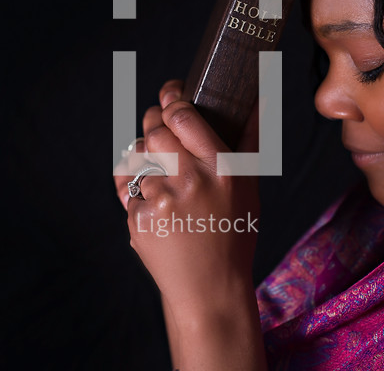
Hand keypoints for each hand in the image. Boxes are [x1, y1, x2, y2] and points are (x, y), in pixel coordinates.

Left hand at [113, 80, 260, 316]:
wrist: (209, 289)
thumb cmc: (234, 233)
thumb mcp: (249, 186)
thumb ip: (249, 140)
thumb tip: (256, 99)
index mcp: (220, 169)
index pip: (183, 115)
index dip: (172, 98)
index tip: (170, 93)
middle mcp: (189, 181)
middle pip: (154, 129)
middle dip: (153, 120)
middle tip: (159, 123)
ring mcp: (160, 200)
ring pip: (136, 154)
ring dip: (144, 154)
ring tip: (160, 168)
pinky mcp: (138, 217)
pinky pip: (127, 185)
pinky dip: (137, 186)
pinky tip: (155, 199)